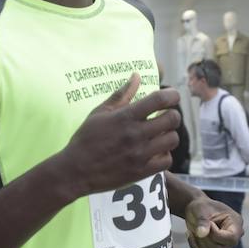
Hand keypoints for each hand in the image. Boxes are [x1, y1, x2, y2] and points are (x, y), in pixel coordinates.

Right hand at [59, 74, 180, 196]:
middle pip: (172, 119)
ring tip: (160, 135)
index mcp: (125, 117)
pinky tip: (155, 151)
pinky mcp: (141, 172)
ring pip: (172, 140)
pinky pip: (167, 160)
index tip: (172, 96)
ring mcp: (140, 155)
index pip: (159, 100)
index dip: (172, 95)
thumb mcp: (100, 113)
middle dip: (172, 114)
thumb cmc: (86, 139)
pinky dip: (165, 154)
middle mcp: (135, 135)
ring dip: (169, 134)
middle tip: (165, 116)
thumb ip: (121, 95)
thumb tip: (136, 75)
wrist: (76, 170)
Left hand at [183, 196, 242, 247]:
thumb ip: (202, 221)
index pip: (231, 238)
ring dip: (199, 242)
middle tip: (197, 226)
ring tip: (194, 229)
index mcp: (236, 223)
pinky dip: (195, 246)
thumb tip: (201, 234)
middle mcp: (233, 237)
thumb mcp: (201, 209)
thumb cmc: (202, 206)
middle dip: (205, 238)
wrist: (196, 210)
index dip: (215, 234)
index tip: (208, 223)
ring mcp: (225, 245)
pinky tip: (192, 235)